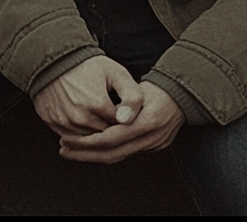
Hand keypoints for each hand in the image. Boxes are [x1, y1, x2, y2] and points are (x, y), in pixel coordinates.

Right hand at [31, 56, 144, 136]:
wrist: (55, 59)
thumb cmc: (88, 66)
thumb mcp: (117, 73)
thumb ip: (132, 96)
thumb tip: (127, 121)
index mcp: (98, 104)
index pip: (121, 125)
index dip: (123, 116)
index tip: (119, 105)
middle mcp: (80, 117)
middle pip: (105, 134)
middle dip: (109, 125)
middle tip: (107, 108)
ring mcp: (65, 122)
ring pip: (89, 139)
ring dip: (93, 129)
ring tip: (92, 110)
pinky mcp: (53, 124)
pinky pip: (72, 138)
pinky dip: (78, 131)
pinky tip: (80, 114)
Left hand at [57, 81, 184, 163]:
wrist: (182, 95)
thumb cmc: (158, 88)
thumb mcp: (139, 89)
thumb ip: (126, 103)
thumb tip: (114, 117)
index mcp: (147, 123)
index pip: (111, 139)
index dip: (87, 142)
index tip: (68, 139)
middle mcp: (151, 139)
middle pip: (112, 154)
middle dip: (85, 154)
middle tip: (64, 149)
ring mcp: (154, 146)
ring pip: (118, 157)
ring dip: (93, 155)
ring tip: (72, 151)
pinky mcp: (153, 148)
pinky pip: (126, 154)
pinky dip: (107, 152)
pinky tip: (92, 148)